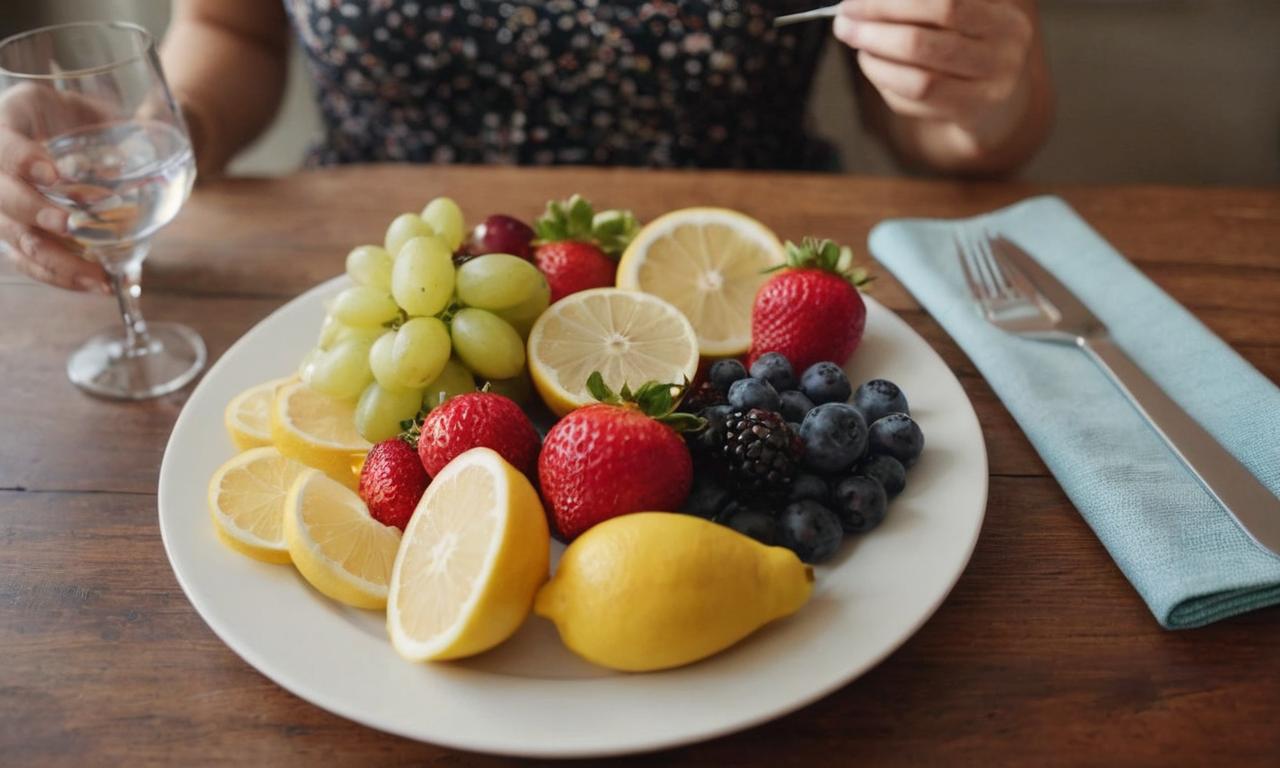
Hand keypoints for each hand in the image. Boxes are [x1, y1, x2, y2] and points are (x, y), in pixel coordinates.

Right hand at [0, 84, 107, 291]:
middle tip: (69, 225)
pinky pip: (26, 260)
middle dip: (32, 211)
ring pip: (12, 235)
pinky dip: (59, 275)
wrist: (86, 132)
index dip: (20, 158)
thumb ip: (123, 125)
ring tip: (95, 275)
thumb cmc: (89, 116)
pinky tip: (92, 284)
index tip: (52, 174)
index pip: (0, 142)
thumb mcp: (100, 108)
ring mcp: (3, 202)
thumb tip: (149, 144)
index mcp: (12, 117)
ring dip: (53, 259)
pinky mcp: (16, 231)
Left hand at [833, 0, 1034, 127]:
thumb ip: (921, 4)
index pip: (943, 4)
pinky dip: (885, 81)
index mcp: (1002, 13)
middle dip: (873, 31)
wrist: (995, 93)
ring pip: (918, 80)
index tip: (852, 2)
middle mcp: (1006, 48)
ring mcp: (991, 86)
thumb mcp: (958, 11)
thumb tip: (864, 2)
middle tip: (843, 23)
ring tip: (856, 44)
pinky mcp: (972, 113)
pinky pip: (915, 102)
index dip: (890, 3)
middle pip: (922, 42)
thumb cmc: (966, 37)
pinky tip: (872, 64)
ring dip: (875, 61)